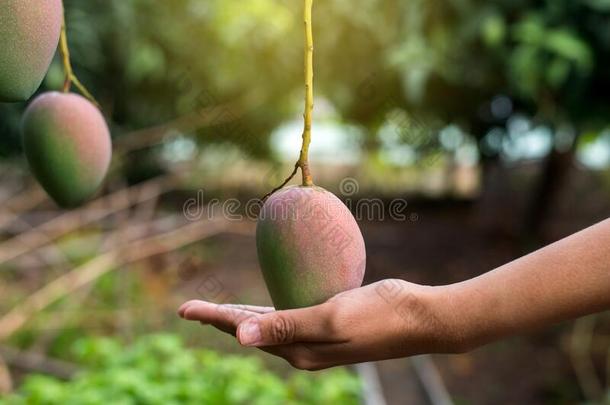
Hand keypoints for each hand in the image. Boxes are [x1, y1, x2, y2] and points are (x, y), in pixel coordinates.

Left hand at [178, 279, 461, 370]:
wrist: (419, 318)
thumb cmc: (378, 315)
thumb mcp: (330, 319)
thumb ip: (286, 326)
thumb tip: (241, 338)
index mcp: (297, 350)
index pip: (243, 332)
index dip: (212, 318)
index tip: (183, 308)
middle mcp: (302, 349)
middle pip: (250, 332)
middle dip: (219, 321)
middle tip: (191, 309)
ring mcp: (316, 339)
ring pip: (267, 327)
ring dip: (241, 319)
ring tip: (219, 311)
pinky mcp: (329, 325)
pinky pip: (289, 318)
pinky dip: (270, 311)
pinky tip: (268, 304)